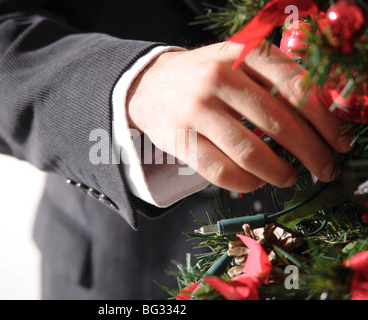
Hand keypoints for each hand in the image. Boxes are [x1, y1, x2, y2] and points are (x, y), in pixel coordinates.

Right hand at [126, 41, 352, 192]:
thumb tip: (324, 119)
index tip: (341, 143)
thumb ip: (277, 80)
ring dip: (279, 173)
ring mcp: (196, 108)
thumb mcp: (240, 62)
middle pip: (279, 124)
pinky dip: (245, 183)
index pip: (297, 88)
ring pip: (250, 152)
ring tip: (289, 178)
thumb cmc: (205, 75)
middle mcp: (219, 77)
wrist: (149, 84)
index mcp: (243, 53)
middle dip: (311, 153)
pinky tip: (255, 182)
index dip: (326, 122)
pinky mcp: (179, 138)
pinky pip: (220, 171)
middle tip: (324, 170)